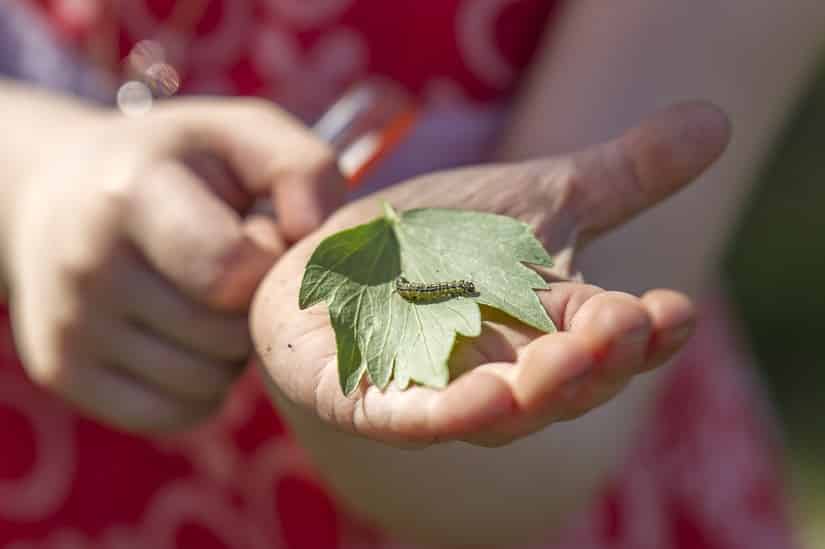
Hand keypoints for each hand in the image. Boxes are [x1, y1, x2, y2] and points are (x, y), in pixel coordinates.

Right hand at [5, 97, 344, 432]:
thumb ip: (302, 168)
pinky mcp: (63, 371)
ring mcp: (69, 326)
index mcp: (133, 194)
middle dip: (251, 312)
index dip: (268, 264)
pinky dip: (199, 388)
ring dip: (229, 354)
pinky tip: (184, 338)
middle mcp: (88, 266)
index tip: (256, 236)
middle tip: (232, 272)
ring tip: (206, 301)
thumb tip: (315, 236)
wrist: (59, 192)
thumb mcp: (241, 136)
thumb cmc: (175, 165)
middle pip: (227, 338)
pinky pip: (176, 413)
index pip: (235, 273)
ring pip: (207, 384)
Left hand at [251, 101, 730, 446]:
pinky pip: (409, 419)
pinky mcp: (370, 403)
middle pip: (565, 385)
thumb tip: (713, 121)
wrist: (338, 257)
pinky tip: (483, 400)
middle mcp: (507, 369)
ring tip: (564, 363)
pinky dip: (446, 415)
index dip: (648, 334)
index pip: (613, 340)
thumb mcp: (533, 197)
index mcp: (552, 326)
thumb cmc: (440, 239)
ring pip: (500, 413)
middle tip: (623, 326)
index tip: (676, 310)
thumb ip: (617, 175)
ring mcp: (440, 391)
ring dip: (536, 394)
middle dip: (597, 362)